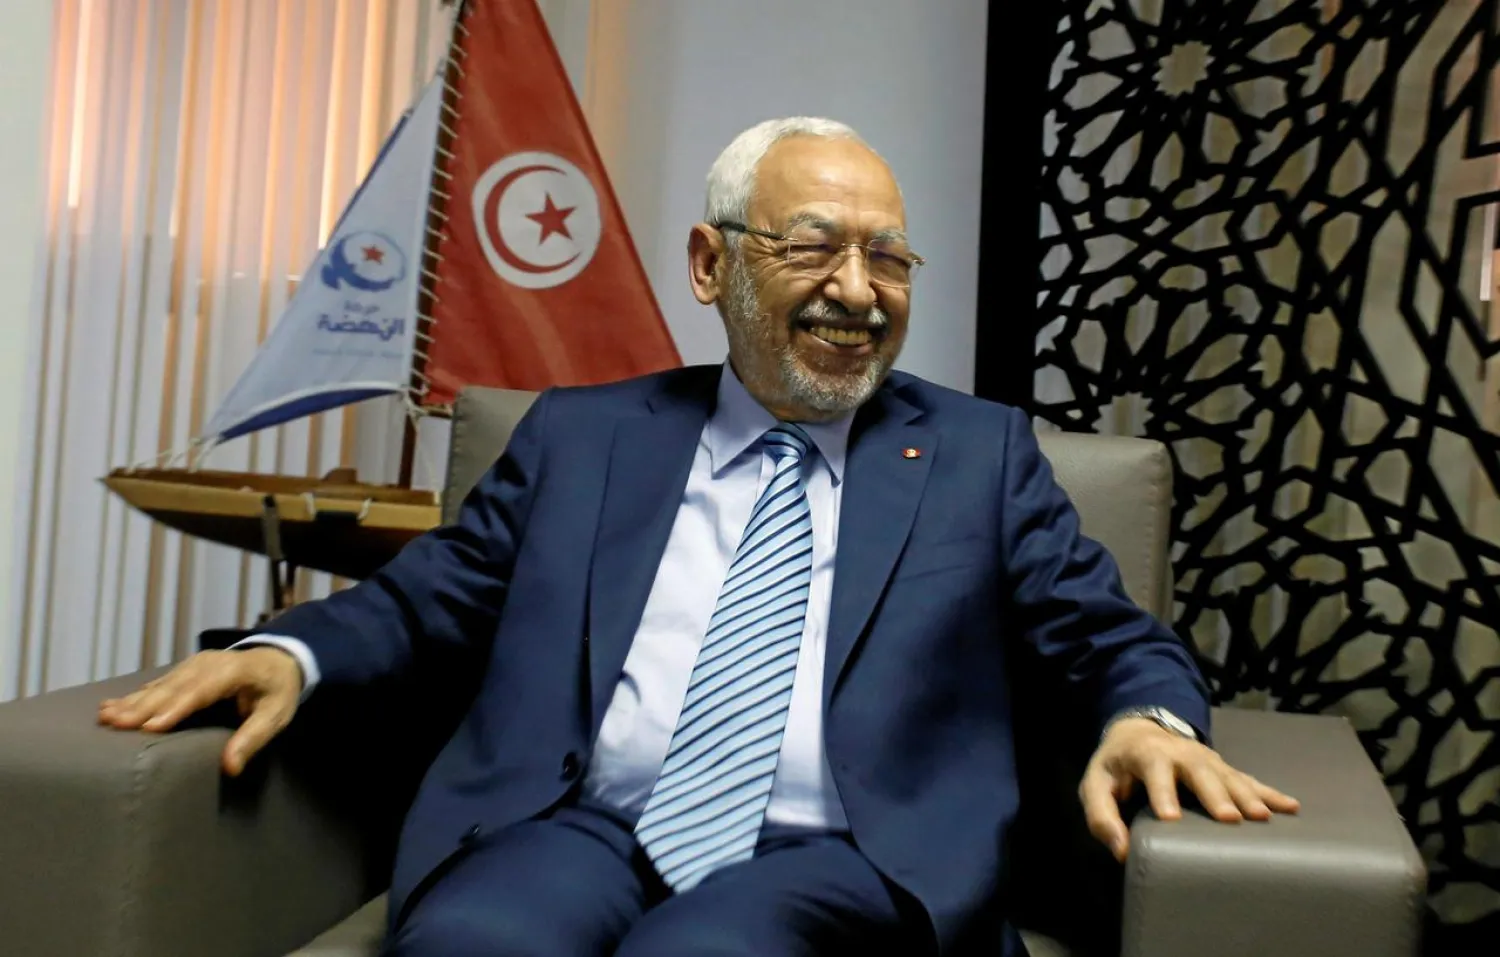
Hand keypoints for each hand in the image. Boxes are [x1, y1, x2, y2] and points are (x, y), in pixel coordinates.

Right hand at [97, 648, 303, 775]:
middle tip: (113, 723)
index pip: (201, 690)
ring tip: (104, 715)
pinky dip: (135, 695)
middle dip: (142, 706)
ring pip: (160, 685)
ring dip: (131, 701)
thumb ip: (253, 738)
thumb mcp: (276, 715)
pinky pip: (158, 684)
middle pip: (173, 688)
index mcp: (233, 671)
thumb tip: (231, 768)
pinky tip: (112, 705)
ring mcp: (194, 665)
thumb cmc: (278, 690)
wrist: (281, 659)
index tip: (150, 726)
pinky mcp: (185, 671)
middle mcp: (208, 664)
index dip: (175, 708)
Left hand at [1080, 717, 1299, 861]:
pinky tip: (1291, 807)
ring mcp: (1207, 759)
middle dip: (1215, 794)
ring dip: (1247, 795)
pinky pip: (1248, 780)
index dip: (1162, 792)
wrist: (1140, 731)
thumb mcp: (1096, 786)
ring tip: (1263, 817)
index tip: (1170, 818)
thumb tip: (1120, 850)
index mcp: (1147, 753)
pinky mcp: (1223, 768)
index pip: (1154, 771)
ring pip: (1229, 776)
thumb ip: (1102, 817)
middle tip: (1229, 818)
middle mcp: (1181, 753)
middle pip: (1200, 772)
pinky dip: (1269, 793)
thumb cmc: (1117, 767)